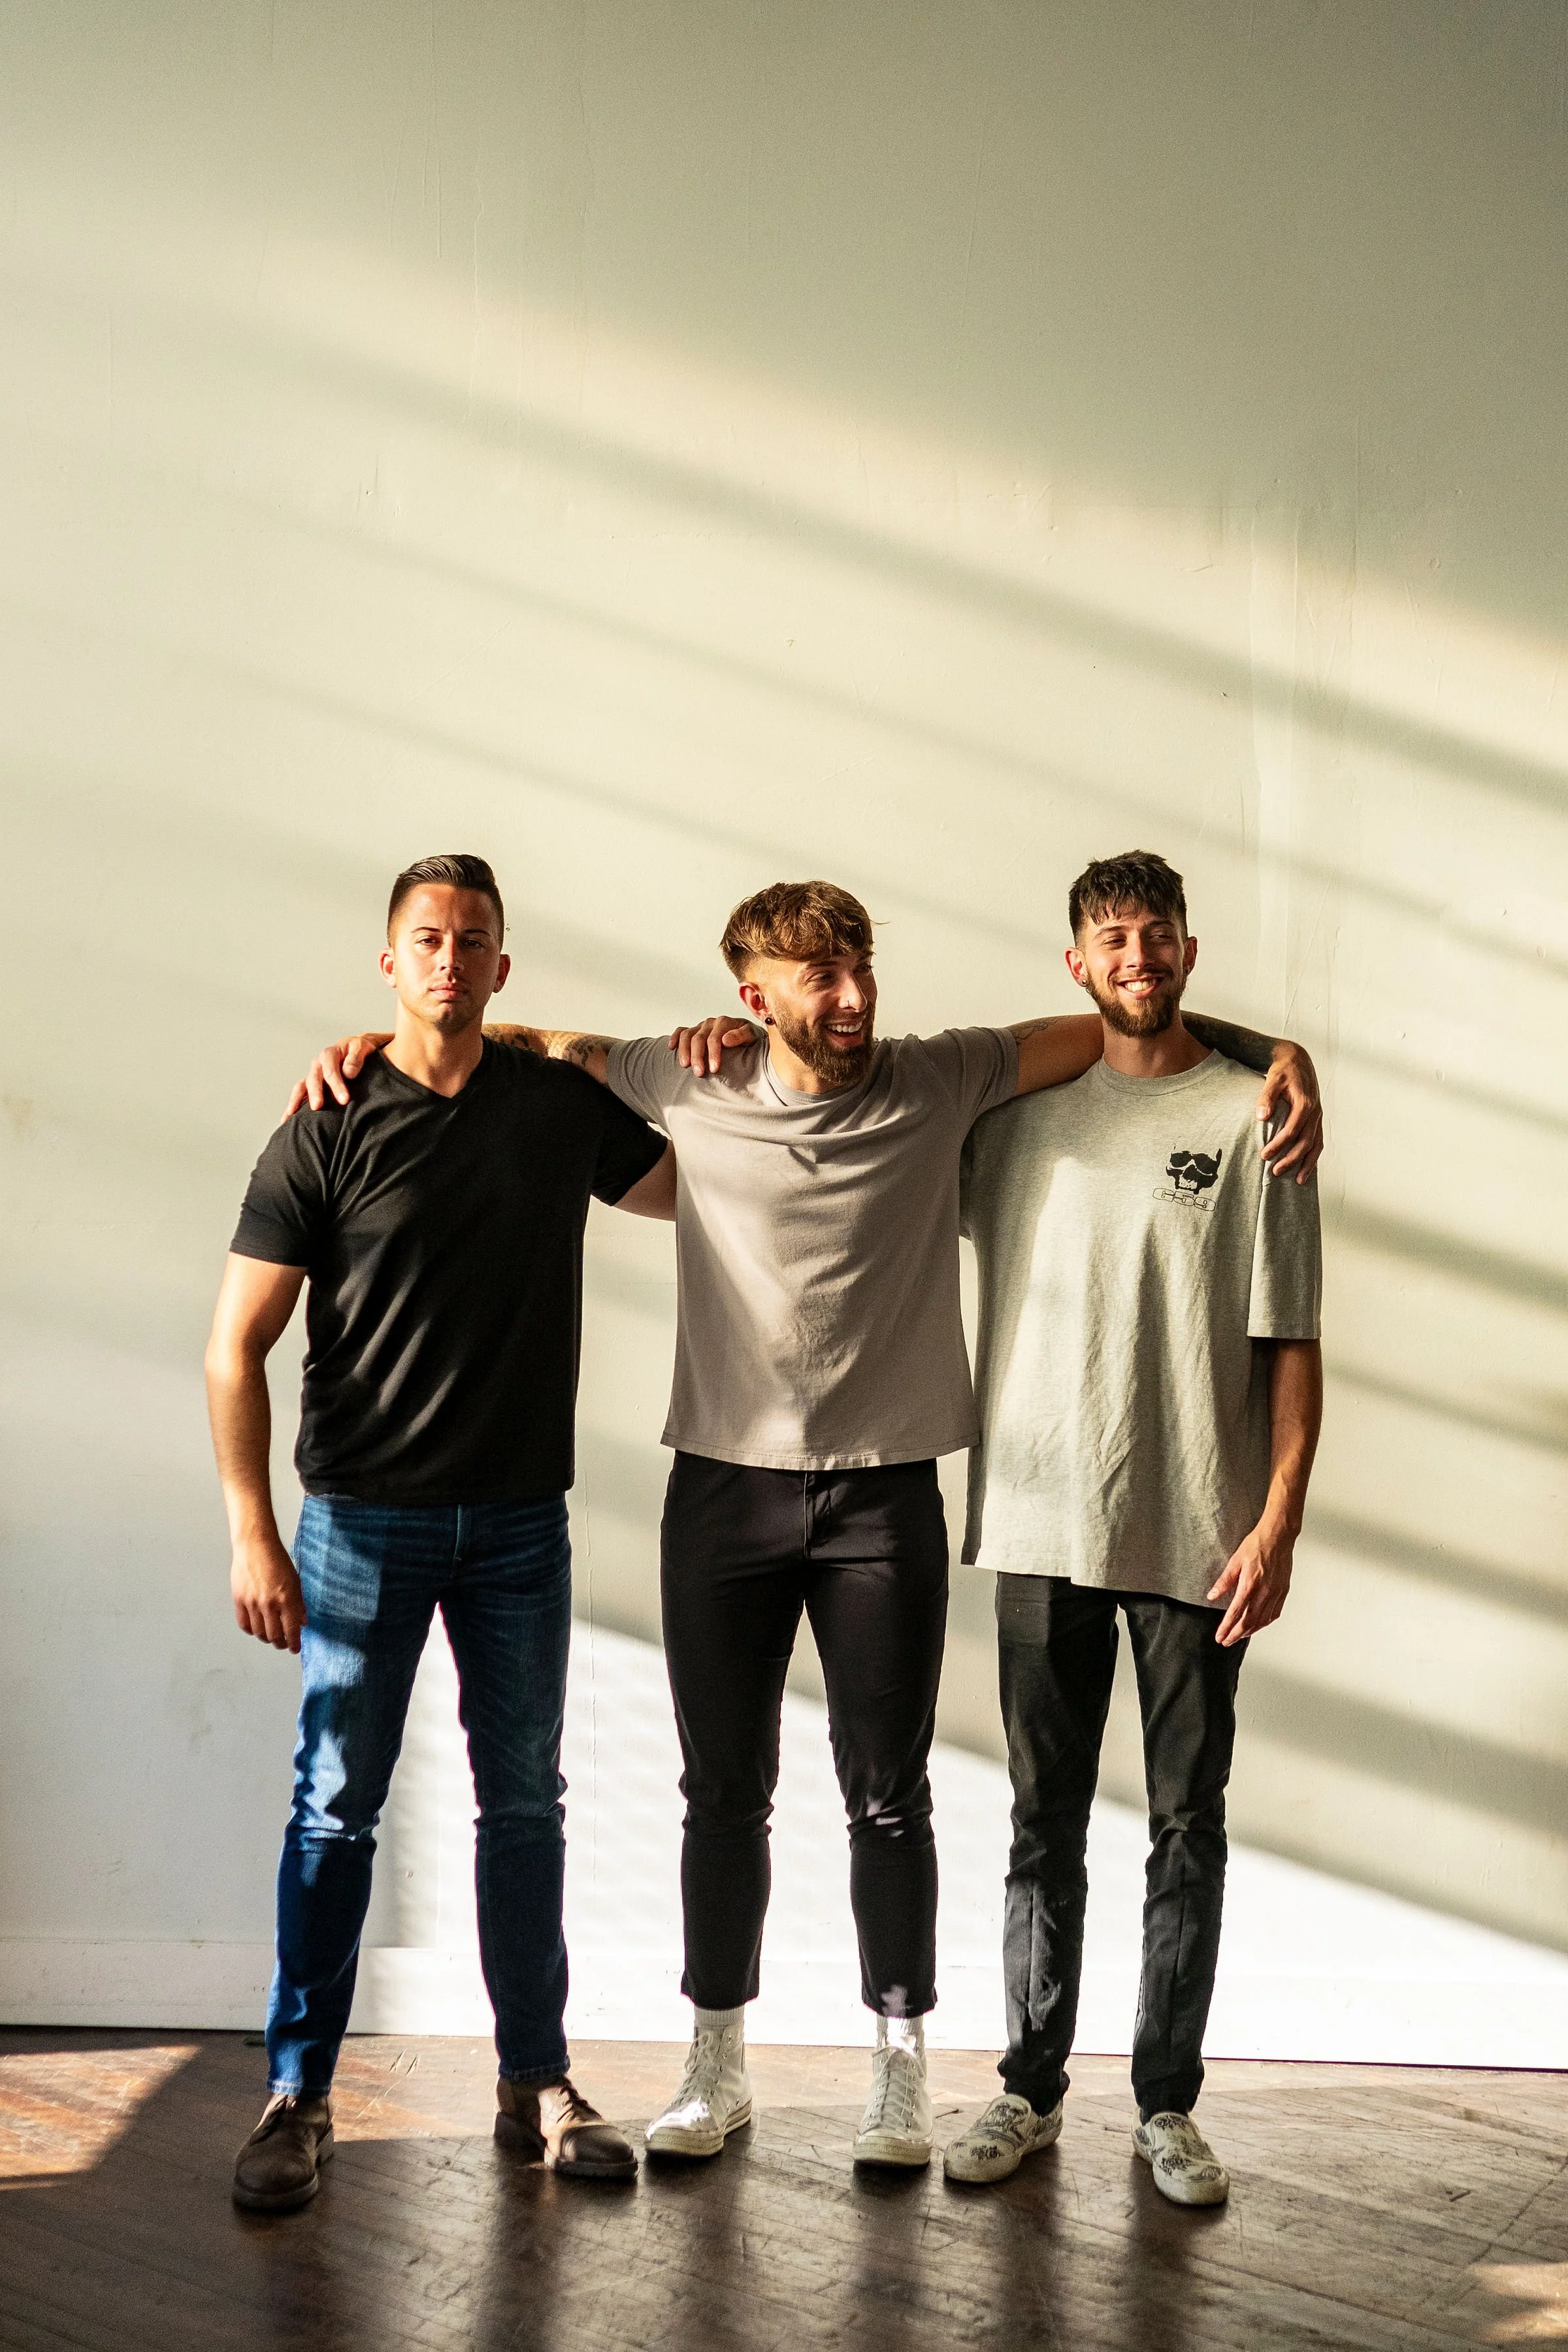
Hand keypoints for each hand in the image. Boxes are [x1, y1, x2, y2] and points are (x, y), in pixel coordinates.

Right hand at [231, 1532, 306, 1652]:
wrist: (255, 1546)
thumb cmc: (278, 1560)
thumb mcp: (295, 1581)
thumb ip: (299, 1603)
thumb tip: (302, 1622)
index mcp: (287, 1599)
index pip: (291, 1630)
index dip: (294, 1643)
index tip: (295, 1648)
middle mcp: (269, 1604)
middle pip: (274, 1636)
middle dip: (281, 1643)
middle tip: (284, 1644)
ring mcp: (252, 1603)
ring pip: (259, 1633)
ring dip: (266, 1638)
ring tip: (271, 1636)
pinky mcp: (239, 1600)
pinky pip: (244, 1624)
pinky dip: (251, 1630)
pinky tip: (257, 1628)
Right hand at [286, 1031, 392, 1114]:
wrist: (353, 1049)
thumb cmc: (358, 1049)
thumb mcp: (361, 1047)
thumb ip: (355, 1059)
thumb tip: (348, 1074)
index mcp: (328, 1054)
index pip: (331, 1070)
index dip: (337, 1085)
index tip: (344, 1100)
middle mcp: (317, 1064)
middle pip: (313, 1079)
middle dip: (315, 1094)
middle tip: (317, 1107)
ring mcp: (312, 1075)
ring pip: (301, 1087)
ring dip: (297, 1101)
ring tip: (293, 1116)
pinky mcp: (310, 1085)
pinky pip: (299, 1095)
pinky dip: (292, 1105)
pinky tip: (287, 1120)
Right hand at [669, 1014, 764, 1076]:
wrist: (748, 1034)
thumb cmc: (749, 1038)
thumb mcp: (751, 1035)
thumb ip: (741, 1035)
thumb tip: (726, 1040)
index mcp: (724, 1022)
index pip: (714, 1038)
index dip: (713, 1054)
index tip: (714, 1069)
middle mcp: (710, 1023)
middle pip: (698, 1038)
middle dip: (697, 1056)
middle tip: (698, 1073)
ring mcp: (701, 1026)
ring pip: (687, 1035)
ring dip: (684, 1051)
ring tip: (685, 1066)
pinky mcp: (695, 1030)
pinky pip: (681, 1031)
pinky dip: (675, 1038)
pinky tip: (672, 1048)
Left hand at [1207, 1515, 1294, 1646]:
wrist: (1278, 1537)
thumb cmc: (1256, 1545)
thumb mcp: (1234, 1561)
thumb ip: (1224, 1581)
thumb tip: (1211, 1596)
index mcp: (1250, 1585)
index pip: (1235, 1613)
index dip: (1226, 1628)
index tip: (1219, 1637)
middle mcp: (1264, 1592)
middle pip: (1249, 1621)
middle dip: (1236, 1634)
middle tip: (1226, 1641)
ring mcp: (1275, 1593)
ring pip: (1262, 1620)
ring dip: (1250, 1631)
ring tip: (1239, 1636)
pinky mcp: (1283, 1591)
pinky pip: (1274, 1613)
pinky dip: (1265, 1622)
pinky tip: (1258, 1624)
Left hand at [1256, 1046, 1322, 1181]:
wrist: (1298, 1060)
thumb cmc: (1284, 1069)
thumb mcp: (1273, 1079)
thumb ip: (1266, 1097)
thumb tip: (1261, 1116)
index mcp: (1305, 1103)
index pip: (1291, 1130)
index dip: (1278, 1145)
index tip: (1264, 1156)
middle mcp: (1315, 1112)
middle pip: (1305, 1142)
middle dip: (1291, 1159)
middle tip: (1275, 1172)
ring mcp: (1318, 1116)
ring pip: (1316, 1145)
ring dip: (1307, 1164)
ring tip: (1299, 1181)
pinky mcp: (1316, 1119)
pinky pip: (1318, 1141)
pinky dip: (1314, 1156)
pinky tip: (1307, 1169)